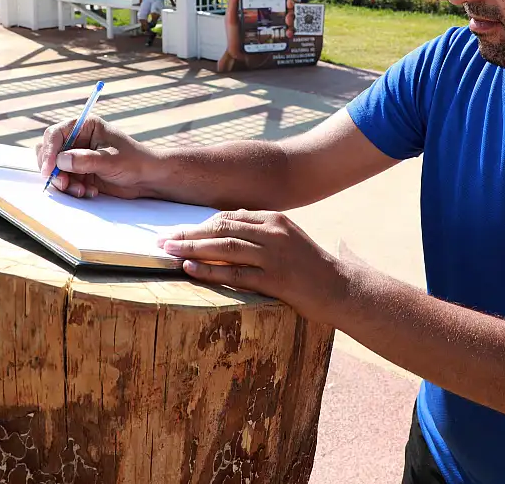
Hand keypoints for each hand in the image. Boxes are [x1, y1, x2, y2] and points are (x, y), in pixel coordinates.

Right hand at [35, 116, 156, 198]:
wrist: (148, 179)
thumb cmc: (134, 162)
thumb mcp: (110, 160)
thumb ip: (85, 160)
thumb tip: (60, 161)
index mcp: (85, 127)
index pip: (55, 134)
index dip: (48, 151)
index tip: (49, 169)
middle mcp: (77, 140)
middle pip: (49, 152)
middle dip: (53, 169)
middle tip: (63, 184)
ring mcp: (77, 158)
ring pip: (55, 170)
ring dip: (64, 183)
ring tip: (82, 191)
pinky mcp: (80, 173)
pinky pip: (65, 181)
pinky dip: (73, 189)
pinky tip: (90, 192)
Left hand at [158, 210, 345, 324]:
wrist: (340, 288)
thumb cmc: (309, 266)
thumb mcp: (286, 238)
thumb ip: (258, 232)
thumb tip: (224, 229)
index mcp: (274, 219)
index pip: (229, 216)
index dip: (200, 223)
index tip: (178, 230)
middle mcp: (273, 233)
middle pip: (222, 228)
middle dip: (190, 233)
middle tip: (164, 239)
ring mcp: (274, 256)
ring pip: (225, 247)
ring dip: (193, 248)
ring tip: (170, 251)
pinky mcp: (275, 280)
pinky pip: (235, 273)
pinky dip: (210, 270)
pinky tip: (190, 268)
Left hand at [221, 0, 295, 63]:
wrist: (239, 58)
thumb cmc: (233, 39)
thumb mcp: (231, 18)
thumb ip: (233, 2)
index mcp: (257, 10)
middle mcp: (267, 18)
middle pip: (283, 8)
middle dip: (289, 5)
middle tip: (288, 6)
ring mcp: (273, 28)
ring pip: (289, 19)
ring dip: (292, 17)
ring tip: (287, 21)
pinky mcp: (277, 39)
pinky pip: (288, 33)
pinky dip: (291, 31)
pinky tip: (288, 33)